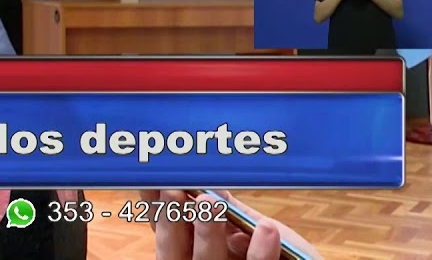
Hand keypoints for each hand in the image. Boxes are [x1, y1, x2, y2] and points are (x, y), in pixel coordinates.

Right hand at [140, 190, 321, 258]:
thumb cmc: (277, 252)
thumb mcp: (245, 230)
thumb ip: (227, 211)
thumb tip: (207, 182)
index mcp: (192, 252)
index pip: (163, 228)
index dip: (154, 206)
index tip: (154, 180)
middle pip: (173, 251)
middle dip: (170, 220)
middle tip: (173, 190)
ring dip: (207, 232)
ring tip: (209, 202)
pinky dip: (260, 252)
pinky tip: (266, 228)